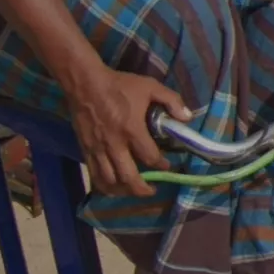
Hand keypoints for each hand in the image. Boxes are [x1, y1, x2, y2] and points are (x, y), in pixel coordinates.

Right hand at [67, 67, 186, 196]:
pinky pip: (94, 174)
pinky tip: (113, 187)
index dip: (161, 166)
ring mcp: (99, 149)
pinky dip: (105, 185)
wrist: (85, 83)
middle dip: (142, 189)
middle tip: (152, 189)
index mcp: (132, 130)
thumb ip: (171, 100)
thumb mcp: (149, 86)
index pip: (150, 157)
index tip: (166, 166)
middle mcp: (115, 144)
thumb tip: (187, 118)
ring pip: (110, 181)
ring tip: (133, 190)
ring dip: (124, 190)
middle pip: (129, 178)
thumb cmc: (119, 85)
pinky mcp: (86, 149)